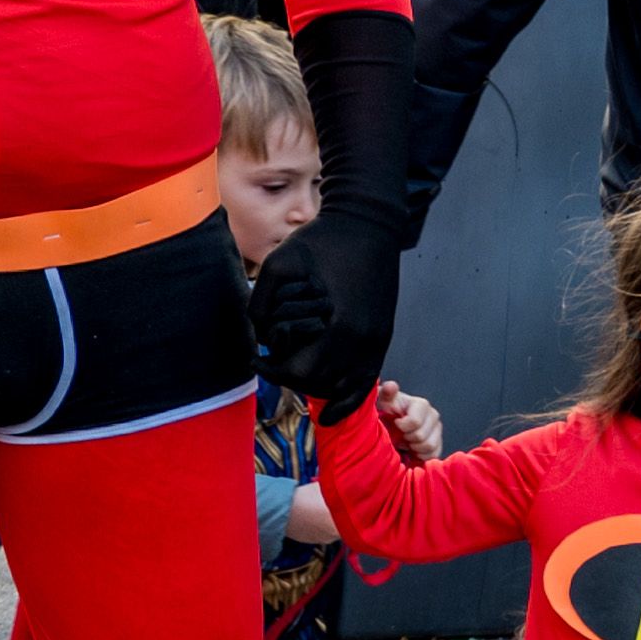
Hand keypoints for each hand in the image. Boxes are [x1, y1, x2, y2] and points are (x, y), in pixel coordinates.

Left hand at [248, 208, 399, 410]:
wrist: (368, 224)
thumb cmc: (321, 241)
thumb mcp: (278, 265)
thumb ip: (261, 304)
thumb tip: (257, 338)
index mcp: (337, 327)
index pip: (299, 373)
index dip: (274, 370)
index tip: (258, 360)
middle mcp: (361, 342)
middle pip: (320, 385)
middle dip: (292, 378)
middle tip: (272, 366)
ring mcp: (377, 342)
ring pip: (343, 390)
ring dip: (317, 388)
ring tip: (295, 374)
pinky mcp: (383, 338)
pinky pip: (366, 384)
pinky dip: (347, 401)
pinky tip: (331, 414)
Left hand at [376, 381, 444, 460]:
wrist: (390, 424)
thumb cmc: (385, 411)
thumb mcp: (382, 401)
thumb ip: (386, 393)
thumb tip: (391, 386)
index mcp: (421, 405)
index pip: (415, 422)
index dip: (403, 427)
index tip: (396, 424)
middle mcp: (433, 416)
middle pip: (422, 436)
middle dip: (407, 438)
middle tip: (400, 434)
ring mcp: (437, 430)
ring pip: (429, 446)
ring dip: (414, 447)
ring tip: (406, 441)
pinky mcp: (439, 443)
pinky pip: (433, 455)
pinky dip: (421, 455)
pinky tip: (412, 449)